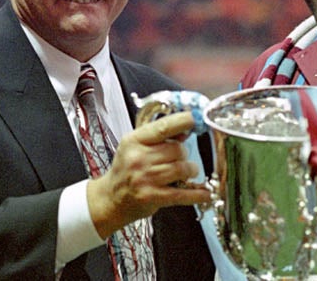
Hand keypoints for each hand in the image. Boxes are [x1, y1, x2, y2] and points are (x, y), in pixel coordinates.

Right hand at [86, 111, 210, 237]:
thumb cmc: (125, 171)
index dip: (183, 121)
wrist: (110, 199)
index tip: (196, 118)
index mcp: (134, 141)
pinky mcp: (152, 197)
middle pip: (177, 149)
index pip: (163, 127)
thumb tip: (186, 130)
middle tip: (180, 159)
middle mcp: (138, 158)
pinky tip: (206, 193)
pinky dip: (197, 194)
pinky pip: (182, 194)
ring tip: (186, 172)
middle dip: (184, 154)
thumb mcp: (136, 147)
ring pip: (182, 168)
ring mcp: (145, 178)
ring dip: (190, 170)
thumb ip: (159, 138)